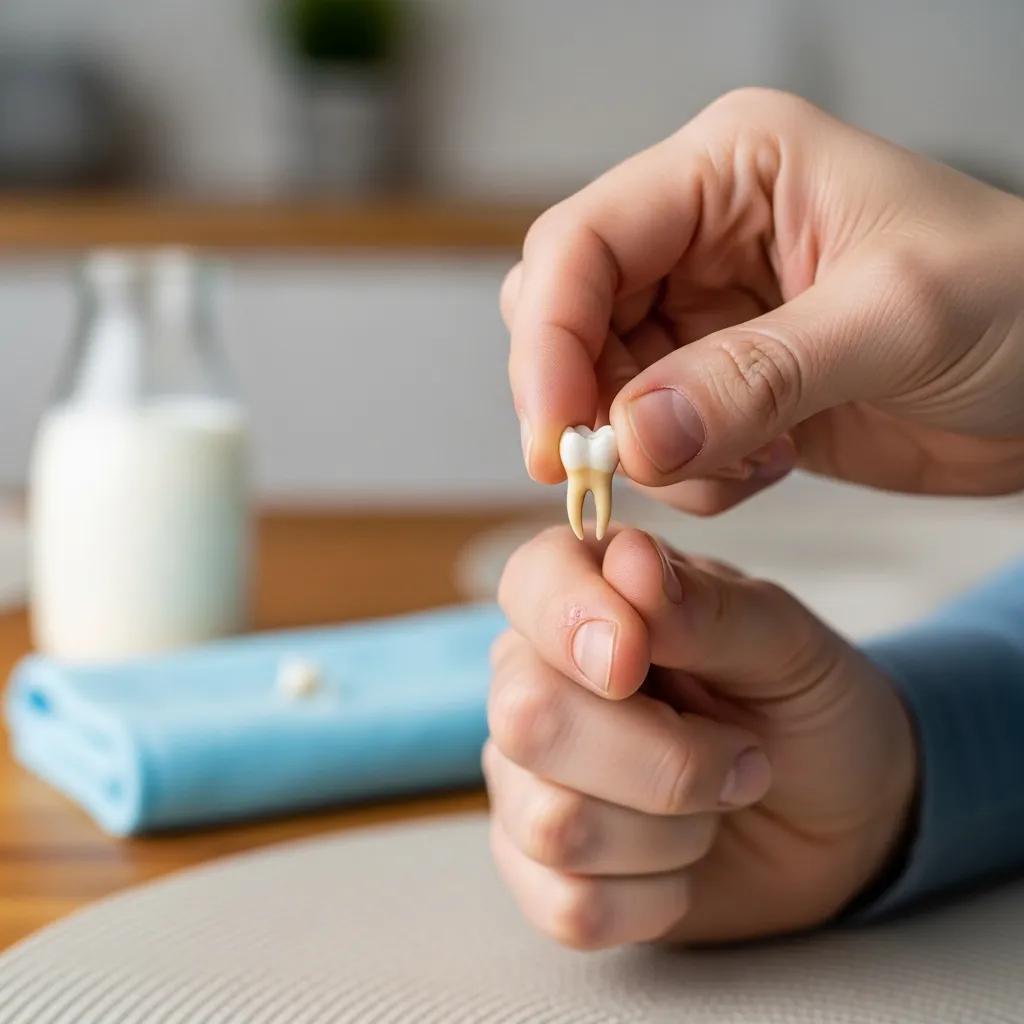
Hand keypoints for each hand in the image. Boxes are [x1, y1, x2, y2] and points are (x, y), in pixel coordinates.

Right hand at [485, 526, 915, 947]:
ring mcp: (529, 780)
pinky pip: (569, 905)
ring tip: (719, 803)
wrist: (840, 816)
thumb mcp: (787, 643)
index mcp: (592, 600)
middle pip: (527, 718)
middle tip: (743, 757)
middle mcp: (538, 682)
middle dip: (663, 759)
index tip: (636, 658)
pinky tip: (686, 863)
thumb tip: (629, 564)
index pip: (530, 583)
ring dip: (673, 830)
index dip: (572, 618)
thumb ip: (706, 605)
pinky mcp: (542, 871)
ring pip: (552, 822)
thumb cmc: (805, 706)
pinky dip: (656, 898)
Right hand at [504, 88, 1023, 511]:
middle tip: (619, 468)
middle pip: (568, 316)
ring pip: (604, 387)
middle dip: (584, 399)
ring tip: (748, 460)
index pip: (582, 243)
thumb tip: (631, 435)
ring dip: (649, 447)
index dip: (548, 339)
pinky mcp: (720, 384)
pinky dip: (688, 474)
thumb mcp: (894, 321)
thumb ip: (754, 377)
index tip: (556, 437)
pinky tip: (767, 465)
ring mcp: (706, 314)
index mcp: (730, 170)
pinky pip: (652, 438)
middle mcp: (700, 236)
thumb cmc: (1019, 301)